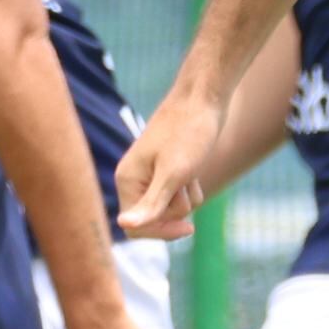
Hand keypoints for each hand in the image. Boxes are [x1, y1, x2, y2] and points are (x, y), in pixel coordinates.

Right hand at [110, 94, 224, 240]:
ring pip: (171, 209)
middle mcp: (135, 179)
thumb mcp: (173, 174)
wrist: (204, 98)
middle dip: (176, 210)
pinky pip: (180, 195)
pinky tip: (196, 166)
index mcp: (127, 180)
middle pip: (154, 220)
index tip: (187, 228)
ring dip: (187, 197)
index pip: (134, 228)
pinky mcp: (169, 170)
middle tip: (187, 185)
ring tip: (192, 169)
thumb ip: (151, 203)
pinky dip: (192, 188)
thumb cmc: (189, 132)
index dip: (160, 231)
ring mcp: (152, 175)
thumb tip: (123, 225)